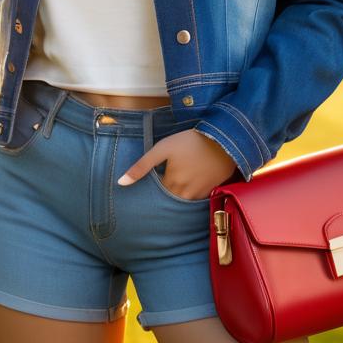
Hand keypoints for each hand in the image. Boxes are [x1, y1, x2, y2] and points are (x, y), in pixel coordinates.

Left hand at [117, 128, 237, 199]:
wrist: (222, 140)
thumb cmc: (190, 142)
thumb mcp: (162, 149)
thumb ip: (141, 166)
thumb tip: (120, 183)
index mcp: (171, 185)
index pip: (156, 196)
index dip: (152, 189)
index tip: (152, 182)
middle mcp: (184, 195)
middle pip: (169, 201)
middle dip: (164, 195)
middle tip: (163, 184)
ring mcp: (199, 195)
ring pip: (183, 202)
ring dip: (178, 196)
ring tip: (177, 183)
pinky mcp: (211, 191)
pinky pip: (197, 200)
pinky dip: (191, 194)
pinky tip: (191, 183)